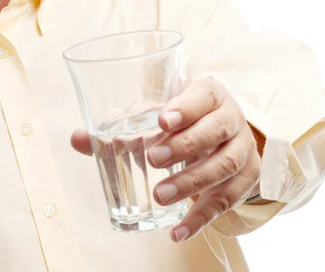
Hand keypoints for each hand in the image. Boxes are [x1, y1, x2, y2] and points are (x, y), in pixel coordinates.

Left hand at [70, 77, 260, 242]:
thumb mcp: (160, 117)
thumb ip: (120, 128)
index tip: (162, 120)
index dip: (185, 106)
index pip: (203, 94)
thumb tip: (76, 139)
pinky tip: (179, 231)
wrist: (226, 134)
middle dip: (185, 145)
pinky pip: (229, 199)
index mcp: (210, 94)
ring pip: (225, 165)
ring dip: (192, 182)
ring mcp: (243, 147)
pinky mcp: (248, 177)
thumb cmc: (185, 122)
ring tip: (161, 196)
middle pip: (217, 128)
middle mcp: (231, 117)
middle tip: (153, 160)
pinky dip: (202, 217)